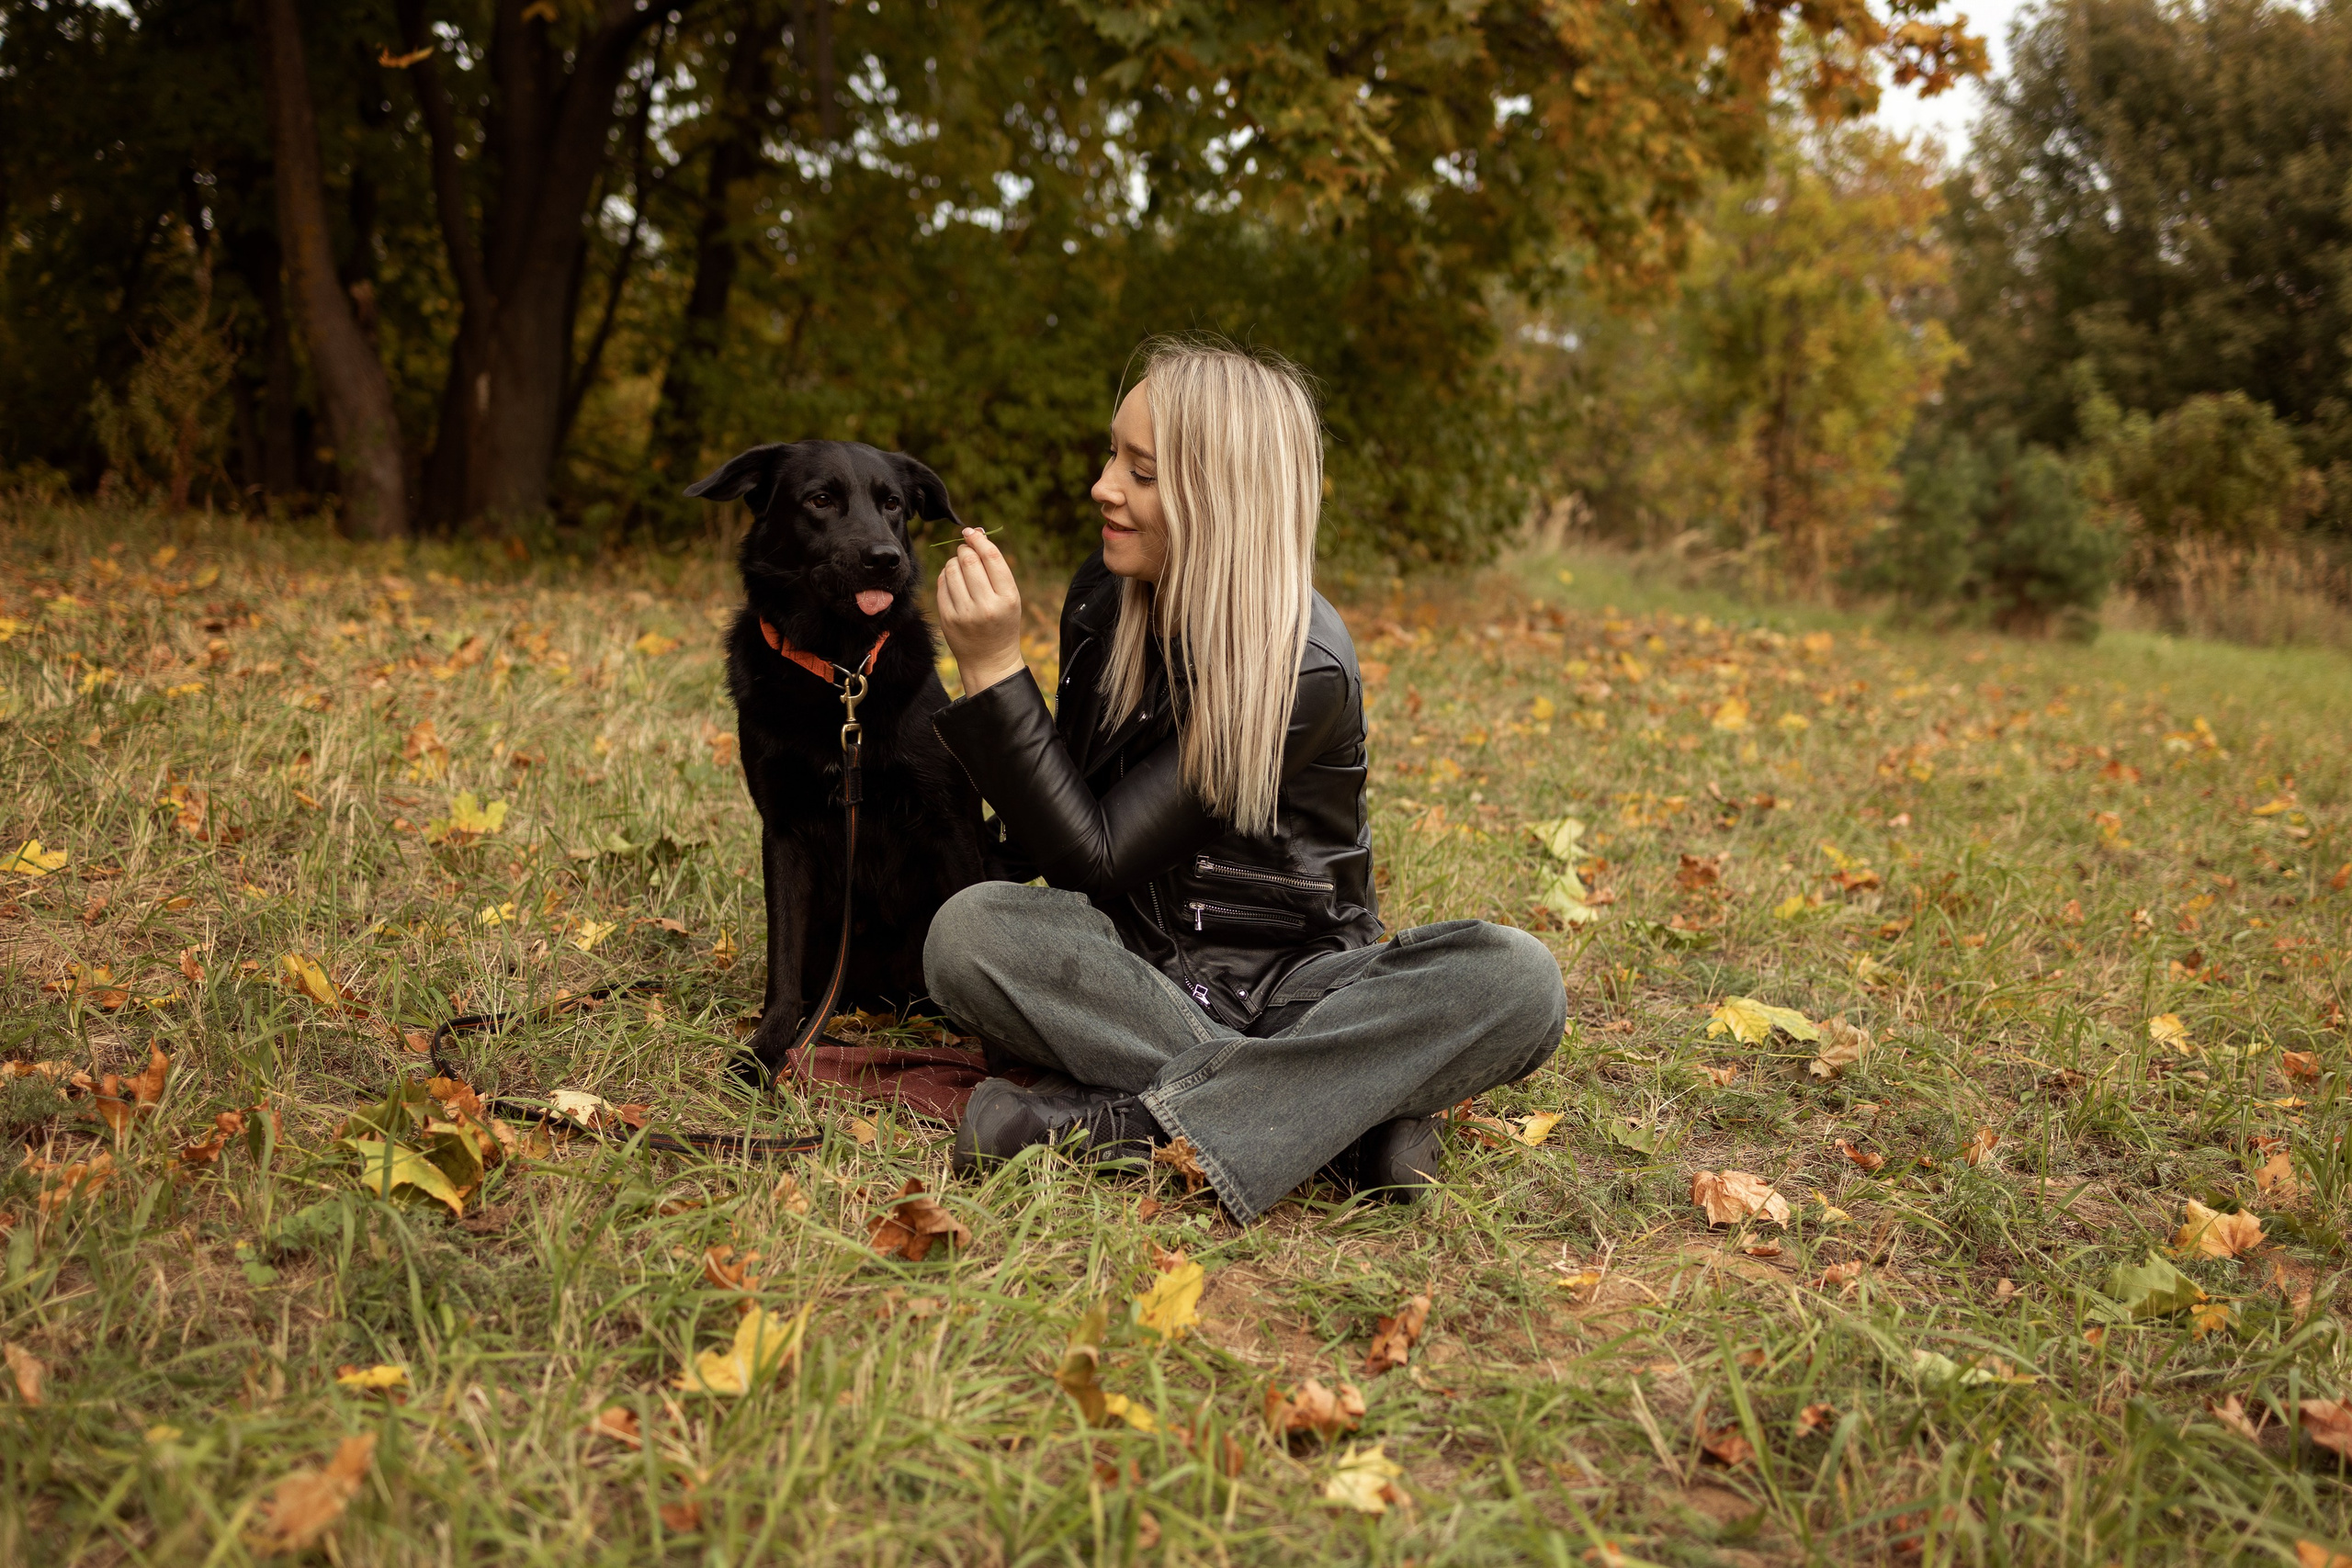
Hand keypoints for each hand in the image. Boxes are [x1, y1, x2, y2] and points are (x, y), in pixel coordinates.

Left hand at [936, 527, 1026, 693]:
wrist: (990, 660)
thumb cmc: (1001, 622)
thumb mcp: (1010, 597)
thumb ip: (995, 568)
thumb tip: (974, 533)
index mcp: (1008, 598)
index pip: (991, 557)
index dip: (979, 539)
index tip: (971, 532)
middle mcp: (986, 605)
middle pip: (969, 561)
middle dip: (965, 549)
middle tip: (966, 551)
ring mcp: (965, 613)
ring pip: (952, 569)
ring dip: (954, 562)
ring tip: (961, 569)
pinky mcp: (948, 618)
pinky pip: (941, 584)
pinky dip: (946, 576)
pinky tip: (953, 582)